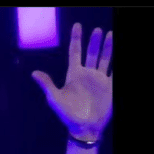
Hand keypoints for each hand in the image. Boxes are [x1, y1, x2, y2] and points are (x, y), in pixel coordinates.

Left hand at [31, 22, 112, 136]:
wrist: (84, 128)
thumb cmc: (67, 115)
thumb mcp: (55, 99)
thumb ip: (47, 84)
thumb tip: (33, 73)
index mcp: (74, 74)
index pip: (75, 52)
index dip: (76, 38)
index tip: (78, 25)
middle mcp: (88, 75)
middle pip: (92, 53)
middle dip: (95, 41)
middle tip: (99, 30)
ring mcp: (100, 80)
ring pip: (105, 59)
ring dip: (108, 48)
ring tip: (111, 34)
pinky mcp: (109, 87)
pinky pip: (115, 72)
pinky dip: (117, 63)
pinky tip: (120, 52)